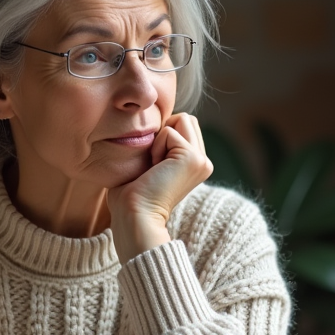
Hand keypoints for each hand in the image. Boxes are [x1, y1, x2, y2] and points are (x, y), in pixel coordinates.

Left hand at [108, 112, 212, 261]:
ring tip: (155, 166)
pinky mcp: (194, 159)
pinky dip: (156, 147)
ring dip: (160, 139)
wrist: (134, 216)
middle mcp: (204, 162)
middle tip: (153, 165)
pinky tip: (155, 170)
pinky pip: (169, 131)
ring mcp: (202, 161)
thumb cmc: (130, 194)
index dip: (160, 136)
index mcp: (195, 164)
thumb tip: (154, 122)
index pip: (182, 124)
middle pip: (184, 119)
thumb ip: (158, 143)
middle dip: (163, 134)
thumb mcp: (148, 162)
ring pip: (181, 119)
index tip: (152, 166)